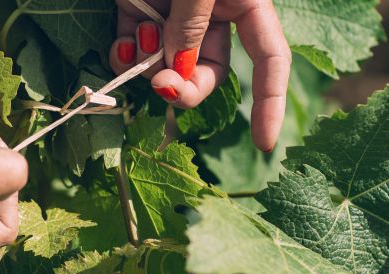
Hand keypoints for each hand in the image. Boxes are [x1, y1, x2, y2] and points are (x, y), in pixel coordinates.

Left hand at [109, 0, 290, 151]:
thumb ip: (193, 23)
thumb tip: (181, 72)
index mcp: (244, 1)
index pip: (269, 59)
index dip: (270, 101)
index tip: (264, 144)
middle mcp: (211, 11)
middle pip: (208, 69)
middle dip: (187, 87)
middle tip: (164, 87)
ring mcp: (171, 12)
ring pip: (167, 62)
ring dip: (149, 69)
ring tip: (133, 49)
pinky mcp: (137, 8)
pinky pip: (133, 45)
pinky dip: (124, 55)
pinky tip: (118, 49)